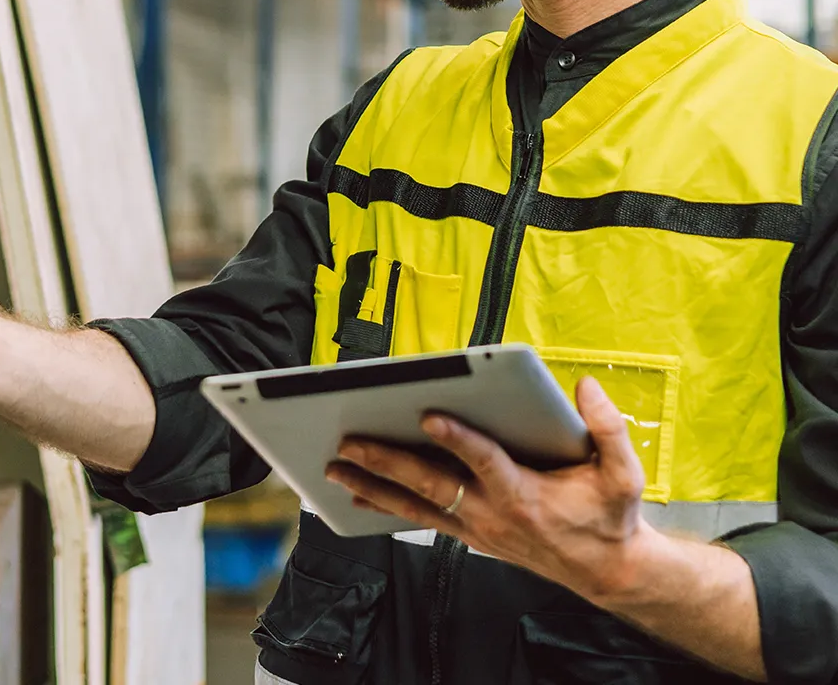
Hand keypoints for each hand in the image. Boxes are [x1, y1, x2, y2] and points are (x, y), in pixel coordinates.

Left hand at [326, 375, 651, 602]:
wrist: (607, 573)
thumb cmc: (610, 516)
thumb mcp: (624, 475)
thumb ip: (609, 428)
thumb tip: (585, 386)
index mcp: (525, 494)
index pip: (484, 462)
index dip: (456, 439)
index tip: (428, 414)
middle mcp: (492, 514)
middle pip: (432, 485)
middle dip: (387, 461)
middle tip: (350, 440)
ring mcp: (477, 528)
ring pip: (415, 506)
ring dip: (372, 485)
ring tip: (335, 467)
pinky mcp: (470, 535)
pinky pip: (420, 519)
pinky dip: (385, 507)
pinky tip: (357, 495)